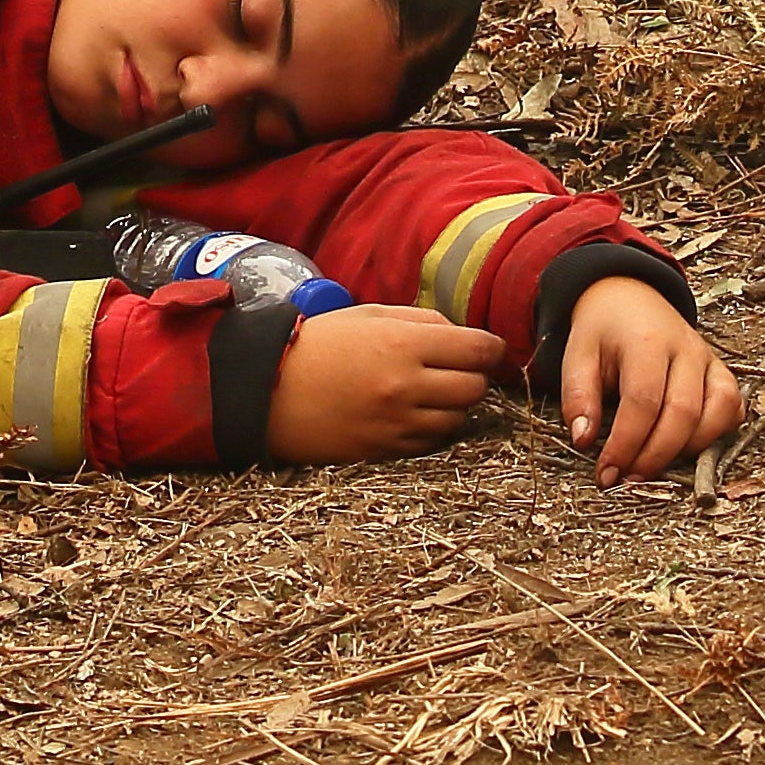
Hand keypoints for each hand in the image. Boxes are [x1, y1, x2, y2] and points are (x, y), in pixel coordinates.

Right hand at [262, 304, 509, 465]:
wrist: (270, 390)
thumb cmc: (320, 344)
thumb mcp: (369, 314)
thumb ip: (421, 321)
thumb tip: (463, 335)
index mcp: (402, 344)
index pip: (477, 350)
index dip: (493, 349)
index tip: (492, 349)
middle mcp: (406, 386)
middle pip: (475, 388)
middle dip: (476, 376)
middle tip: (461, 369)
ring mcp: (397, 423)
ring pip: (457, 419)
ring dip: (455, 404)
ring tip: (434, 390)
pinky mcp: (386, 450)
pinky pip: (432, 442)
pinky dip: (433, 427)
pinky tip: (415, 412)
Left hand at [558, 277, 745, 486]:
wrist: (629, 297)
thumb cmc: (604, 330)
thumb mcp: (577, 354)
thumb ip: (578, 396)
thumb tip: (583, 440)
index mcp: (647, 341)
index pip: (644, 401)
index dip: (626, 443)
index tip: (607, 472)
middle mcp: (686, 349)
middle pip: (683, 413)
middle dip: (655, 456)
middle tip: (627, 478)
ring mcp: (709, 360)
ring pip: (717, 413)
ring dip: (687, 450)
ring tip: (653, 465)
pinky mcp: (721, 371)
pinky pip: (732, 408)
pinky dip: (716, 433)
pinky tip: (686, 446)